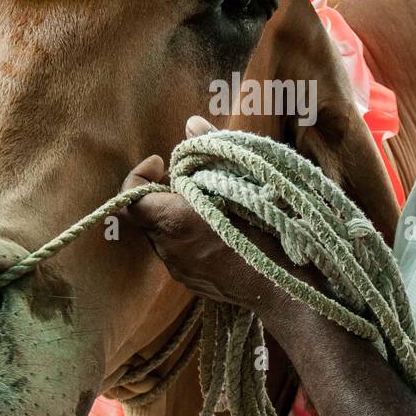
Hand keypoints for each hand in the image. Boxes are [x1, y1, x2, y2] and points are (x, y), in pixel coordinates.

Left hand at [119, 116, 326, 316]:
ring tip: (210, 202)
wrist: (286, 291)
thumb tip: (190, 123)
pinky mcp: (192, 283)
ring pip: (165, 234)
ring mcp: (179, 270)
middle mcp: (169, 249)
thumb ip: (211, 152)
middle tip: (193, 179)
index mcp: (174, 222)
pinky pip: (180, 252)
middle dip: (165, 192)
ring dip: (179, 214)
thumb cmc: (268, 235)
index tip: (162, 163)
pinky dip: (191, 235)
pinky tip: (220, 229)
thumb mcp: (244, 184)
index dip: (139, 175)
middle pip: (148, 214)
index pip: (129, 199)